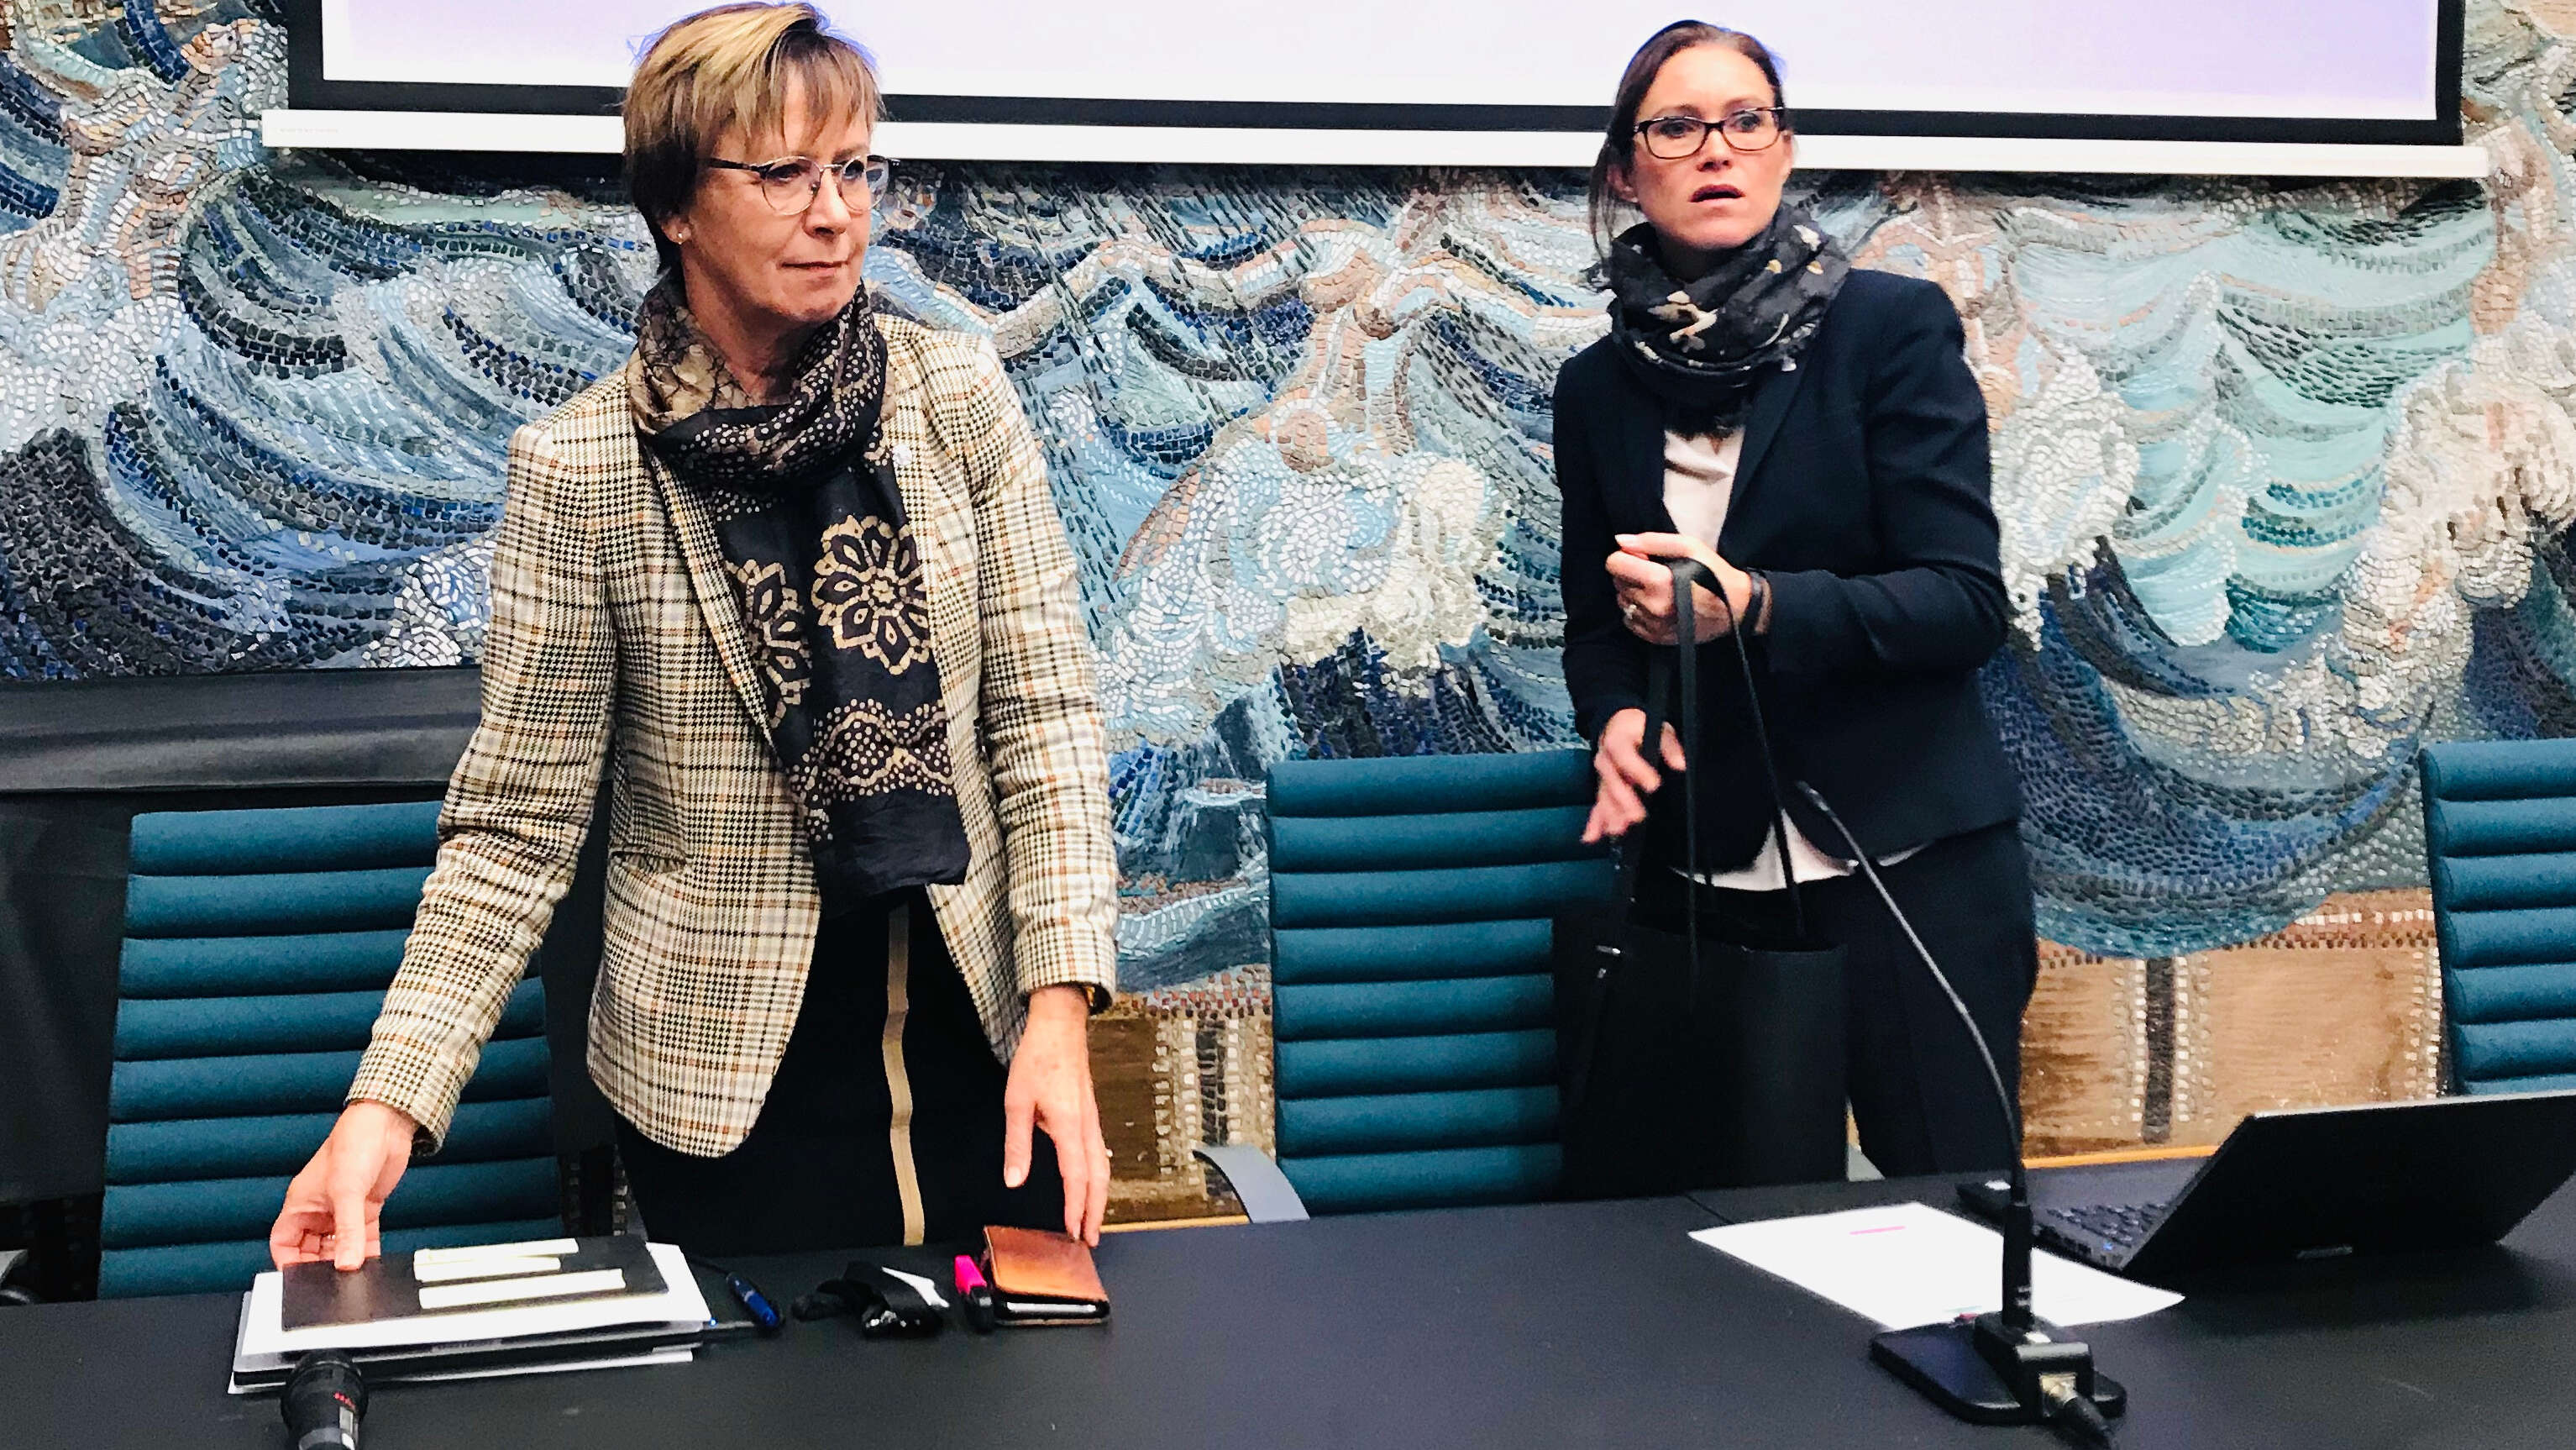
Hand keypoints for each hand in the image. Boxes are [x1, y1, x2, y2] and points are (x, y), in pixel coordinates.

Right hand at [271, 1101, 417, 1270]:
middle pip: (310, 1250)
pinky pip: (361, 1238)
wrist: (385, 1124)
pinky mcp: (365, 1208)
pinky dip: (365, 1251)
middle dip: (319, 1267)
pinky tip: (372, 1264)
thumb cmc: (353, 1144)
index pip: (283, 1244)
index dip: (288, 1264)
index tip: (299, 1283)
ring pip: (337, 1246)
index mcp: (300, 1205)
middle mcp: (319, 1211)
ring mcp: (343, 1211)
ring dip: (344, 1261)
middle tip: (332, 1284)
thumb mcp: (346, 1192)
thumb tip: (347, 1264)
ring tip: (354, 1279)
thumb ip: (347, 1231)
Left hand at [1004, 984, 1110, 1245]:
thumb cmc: (1037, 1059)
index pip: (1076, 1178)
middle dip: (1095, 1212)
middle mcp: (1086, 1126)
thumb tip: (1015, 1180)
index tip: (1073, 1233)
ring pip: (1103, 1167)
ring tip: (1092, 1220)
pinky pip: (1099, 1153)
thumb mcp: (1016, 1102)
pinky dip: (1098, 1177)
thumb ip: (1017, 1144)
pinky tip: (1091, 1184)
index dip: (1075, 1208)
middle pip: (1098, 1179)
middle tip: (1089, 1239)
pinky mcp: (1089, 1114)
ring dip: (1099, 1197)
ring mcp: (1091, 1120)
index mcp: (1069, 1126)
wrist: (1059, 1026)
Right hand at [1585, 706, 1687, 842]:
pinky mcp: (1602, 787)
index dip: (1639, 770)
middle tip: (1636, 817)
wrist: (1616, 723)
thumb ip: (1669, 746)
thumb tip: (1680, 763)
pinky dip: (1595, 821)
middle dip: (1623, 800)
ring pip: (1604, 795)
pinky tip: (1592, 837)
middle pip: (1613, 781)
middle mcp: (1605, 759)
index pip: (1625, 755)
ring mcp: (1602, 775)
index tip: (1654, 785)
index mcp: (1617, 741)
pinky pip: (1597, 804)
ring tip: (1618, 830)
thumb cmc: (1638, 727)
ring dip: (1610, 814)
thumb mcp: (1658, 727)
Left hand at [1607, 532, 1756, 643]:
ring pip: (1622, 602)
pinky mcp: (1655, 638)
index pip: (1614, 565)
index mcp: (1660, 582)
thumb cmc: (1714, 573)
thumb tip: (1620, 541)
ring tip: (1658, 589)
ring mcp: (1653, 625)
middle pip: (1617, 583)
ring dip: (1634, 592)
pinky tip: (1658, 604)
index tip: (1642, 556)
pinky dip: (1638, 611)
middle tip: (1654, 571)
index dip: (1626, 556)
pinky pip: (1630, 620)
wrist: (1736, 608)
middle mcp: (1653, 606)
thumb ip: (1651, 541)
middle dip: (1631, 573)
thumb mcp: (1689, 546)